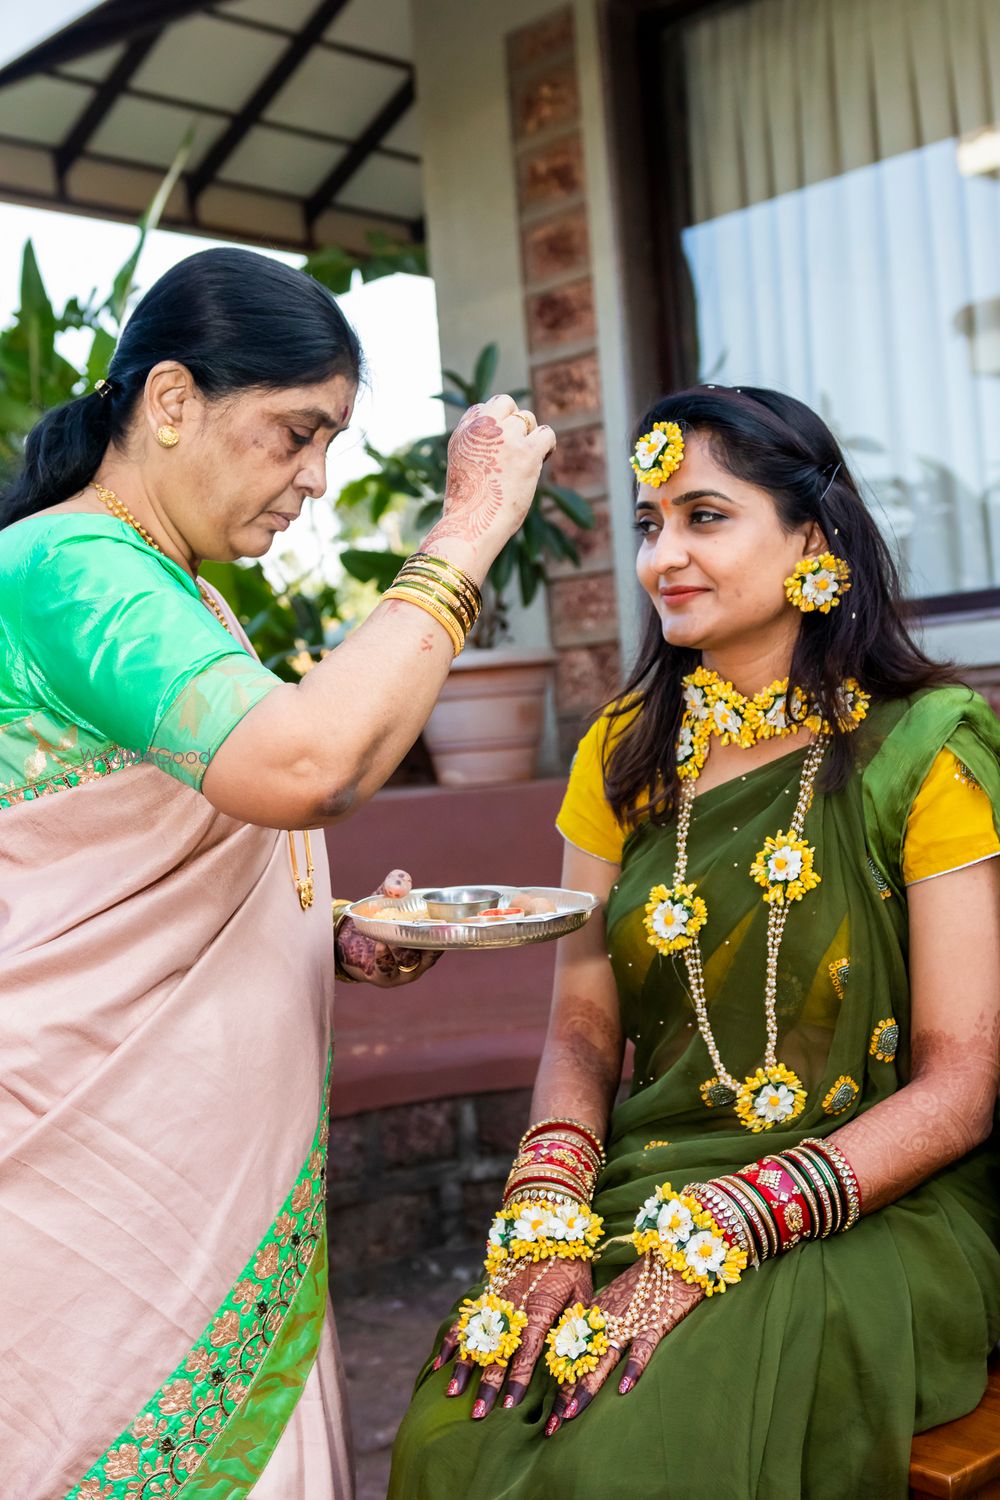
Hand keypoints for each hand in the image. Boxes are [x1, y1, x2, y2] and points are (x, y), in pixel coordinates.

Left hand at [336, 869, 440, 986]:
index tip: (444, 919)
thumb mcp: (388, 896)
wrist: (351, 938)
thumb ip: (395, 883)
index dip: (446, 931)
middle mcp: (421, 959)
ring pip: (408, 961)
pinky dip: (385, 956)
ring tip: (390, 934)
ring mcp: (404, 971)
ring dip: (400, 946)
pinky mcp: (385, 978)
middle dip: (426, 940)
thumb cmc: (379, 916)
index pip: (444, 939)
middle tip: (421, 925)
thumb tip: (399, 888)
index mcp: (428, 940)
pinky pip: (388, 969)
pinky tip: (380, 944)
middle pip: (429, 953)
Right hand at [424, 395, 555, 572]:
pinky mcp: (526, 452)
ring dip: (531, 437)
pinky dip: (548, 446)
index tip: (498, 448)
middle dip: (515, 423)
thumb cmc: (468, 507)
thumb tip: (504, 441)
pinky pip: (547, 433)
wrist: (472, 525)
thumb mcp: (462, 467)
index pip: (484, 408)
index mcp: (464, 432)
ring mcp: (505, 437)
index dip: (496, 425)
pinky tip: (542, 460)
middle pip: (506, 404)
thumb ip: (476, 446)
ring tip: (527, 462)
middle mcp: (483, 428)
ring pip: (528, 418)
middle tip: (516, 450)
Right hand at [435, 1258, 591, 1418]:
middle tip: (478, 1415)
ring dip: (465, 1366)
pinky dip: (452, 1340)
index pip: (527, 1351)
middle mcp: (512, 1305)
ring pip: (476, 1336)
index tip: (509, 1406)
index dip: (518, 1380)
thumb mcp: (582, 1295)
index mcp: (540, 1307)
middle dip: (487, 1385)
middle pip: (497, 1350)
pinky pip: (464, 1318)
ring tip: (453, 1393)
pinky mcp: (485, 1294)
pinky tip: (441, 1363)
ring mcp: (495, 1299)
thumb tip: (575, 1363)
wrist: (547, 1225)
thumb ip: (576, 1327)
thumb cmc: (572, 1266)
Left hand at [547, 1259, 703, 1434]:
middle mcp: (606, 1318)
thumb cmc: (646, 1282)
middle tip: (550, 1426)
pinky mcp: (655, 1320)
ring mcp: (630, 1320)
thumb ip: (599, 1326)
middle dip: (564, 1395)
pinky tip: (624, 1388)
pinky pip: (643, 1347)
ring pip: (603, 1357)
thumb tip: (582, 1358)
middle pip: (581, 1360)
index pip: (569, 1352)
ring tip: (572, 1412)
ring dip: (587, 1385)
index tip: (545, 1415)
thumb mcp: (615, 1301)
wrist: (674, 1256)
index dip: (557, 1384)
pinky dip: (633, 1366)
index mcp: (594, 1314)